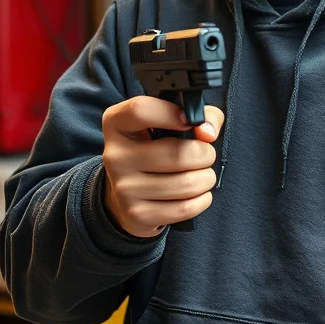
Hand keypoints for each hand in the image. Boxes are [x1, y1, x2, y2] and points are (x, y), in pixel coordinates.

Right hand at [101, 96, 224, 237]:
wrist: (128, 195)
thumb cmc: (157, 150)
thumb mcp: (171, 123)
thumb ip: (200, 115)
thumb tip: (208, 132)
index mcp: (117, 124)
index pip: (140, 110)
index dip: (172, 113)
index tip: (189, 121)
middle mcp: (116, 155)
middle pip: (178, 153)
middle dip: (205, 155)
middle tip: (204, 155)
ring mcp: (125, 187)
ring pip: (187, 183)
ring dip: (206, 178)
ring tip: (201, 175)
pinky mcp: (137, 213)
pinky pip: (186, 208)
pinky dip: (202, 199)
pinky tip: (196, 193)